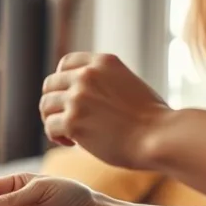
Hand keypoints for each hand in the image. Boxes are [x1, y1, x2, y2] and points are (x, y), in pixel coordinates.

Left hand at [41, 52, 171, 169]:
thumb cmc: (151, 118)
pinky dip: (56, 137)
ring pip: (45, 105)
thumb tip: (77, 93)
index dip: (62, 82)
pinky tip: (72, 143)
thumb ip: (103, 82)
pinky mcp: (73, 121)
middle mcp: (87, 75)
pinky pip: (49, 127)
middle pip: (50, 84)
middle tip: (66, 121)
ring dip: (53, 120)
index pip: (65, 63)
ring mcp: (78, 97)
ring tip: (69, 133)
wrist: (160, 137)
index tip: (69, 99)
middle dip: (54, 103)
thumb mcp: (128, 83)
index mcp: (103, 62)